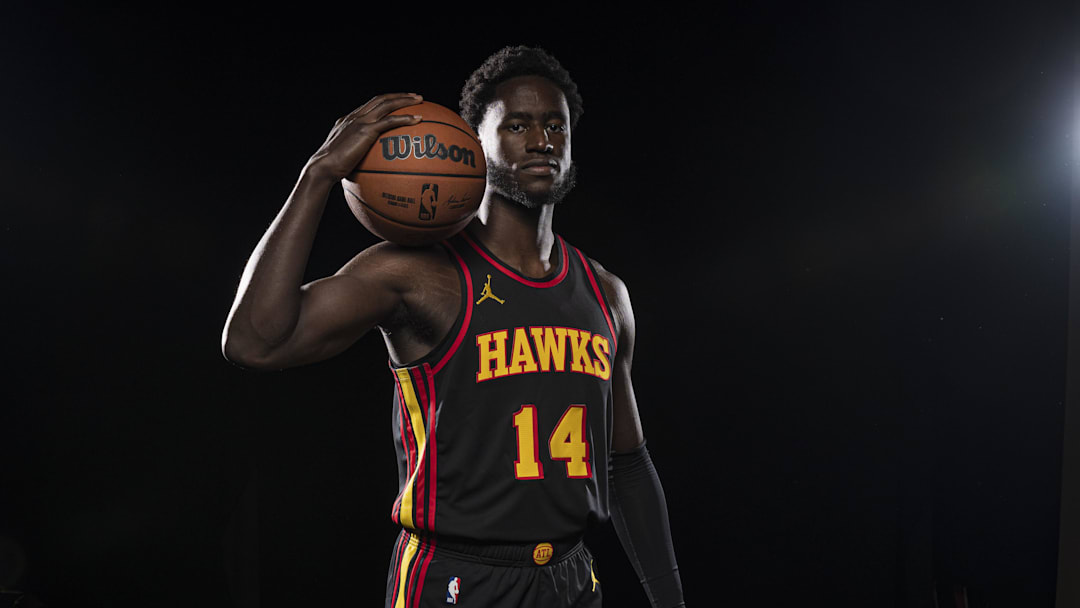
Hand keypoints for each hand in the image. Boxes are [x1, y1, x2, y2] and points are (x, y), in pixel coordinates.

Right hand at [305, 93, 423, 181]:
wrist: (323, 167)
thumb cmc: (331, 170)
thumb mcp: (344, 159)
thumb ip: (355, 157)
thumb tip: (367, 169)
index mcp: (349, 121)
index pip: (370, 105)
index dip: (386, 102)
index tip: (398, 103)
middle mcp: (354, 117)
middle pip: (380, 99)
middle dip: (399, 96)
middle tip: (415, 97)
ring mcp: (360, 121)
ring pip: (386, 104)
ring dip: (405, 100)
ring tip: (420, 101)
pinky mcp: (365, 130)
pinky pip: (389, 121)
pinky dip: (405, 118)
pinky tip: (418, 119)